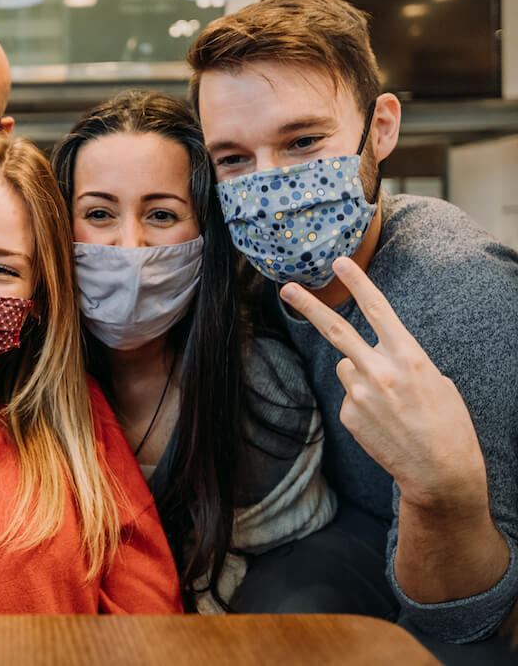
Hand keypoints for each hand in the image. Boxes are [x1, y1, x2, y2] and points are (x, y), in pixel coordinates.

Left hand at [280, 256, 487, 513]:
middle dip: (309, 307)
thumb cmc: (447, 424)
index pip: (379, 310)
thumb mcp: (436, 381)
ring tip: (389, 401)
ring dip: (361, 374)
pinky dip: (362, 401)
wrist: (440, 472)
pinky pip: (349, 394)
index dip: (358, 283)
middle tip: (287, 288)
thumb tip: (377, 355)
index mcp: (409, 357)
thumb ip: (402, 361)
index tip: (340, 262)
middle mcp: (379, 371)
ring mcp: (359, 394)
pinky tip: (383, 420)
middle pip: (336, 330)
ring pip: (346, 366)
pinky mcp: (347, 414)